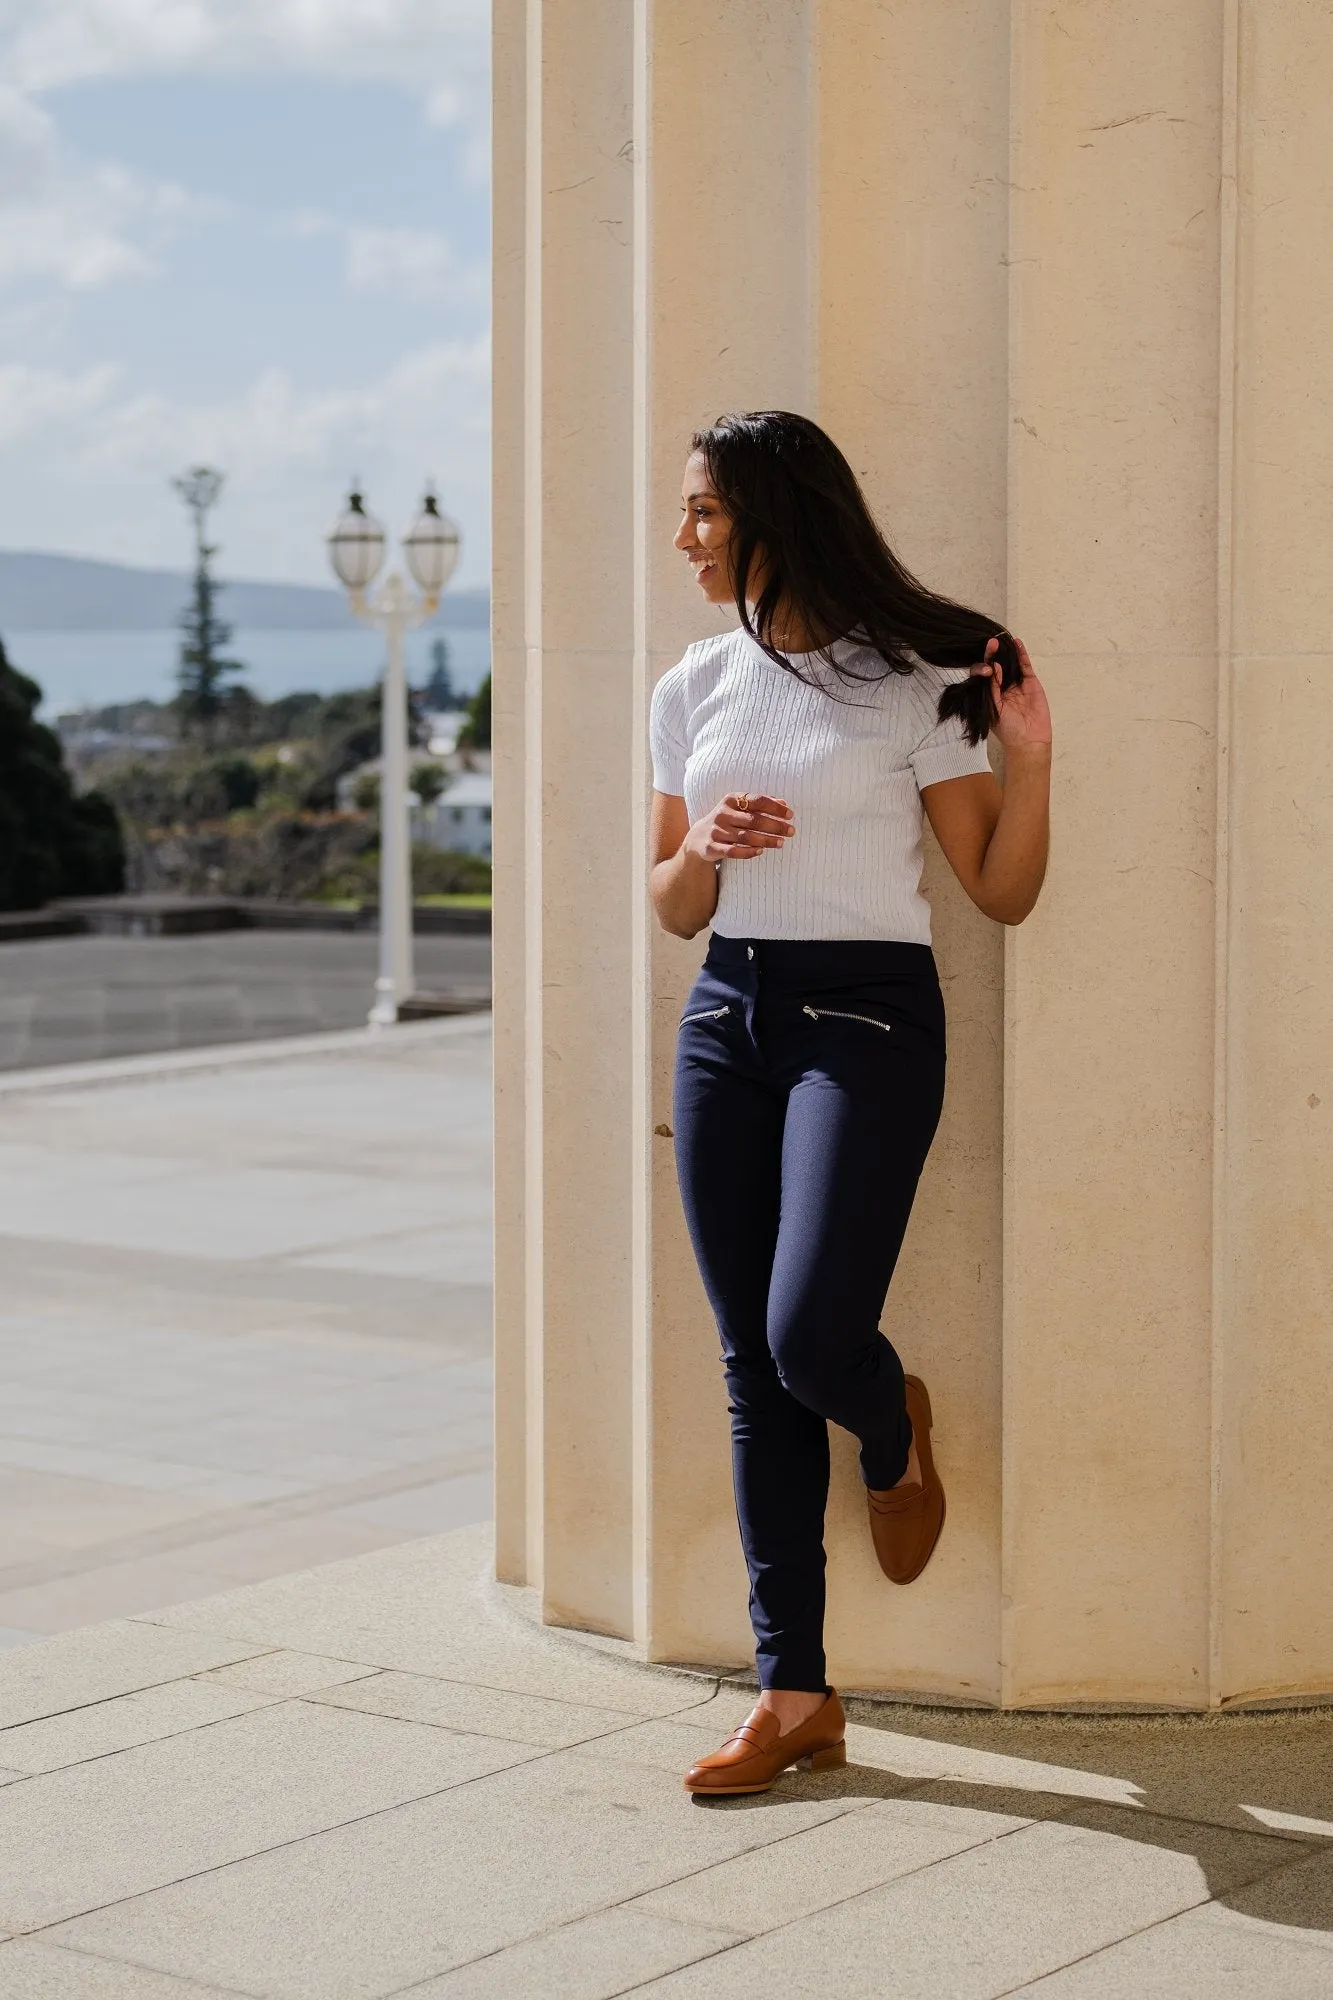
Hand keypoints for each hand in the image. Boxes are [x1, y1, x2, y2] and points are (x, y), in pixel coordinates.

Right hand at [683, 793, 795, 862]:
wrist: (698, 838)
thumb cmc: (726, 821)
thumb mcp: (739, 808)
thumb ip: (760, 805)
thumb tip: (784, 803)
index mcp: (731, 800)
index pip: (757, 801)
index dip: (775, 808)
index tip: (790, 815)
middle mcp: (723, 814)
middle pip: (753, 820)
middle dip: (775, 826)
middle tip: (791, 831)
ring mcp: (716, 831)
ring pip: (746, 837)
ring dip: (766, 840)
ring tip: (781, 843)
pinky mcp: (711, 847)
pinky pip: (733, 851)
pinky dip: (748, 852)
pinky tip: (761, 851)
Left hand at [973, 636, 1051, 752]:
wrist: (1028, 739)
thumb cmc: (1007, 729)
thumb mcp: (994, 709)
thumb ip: (991, 690)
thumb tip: (992, 669)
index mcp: (989, 694)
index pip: (983, 675)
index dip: (982, 667)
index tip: (985, 667)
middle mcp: (1002, 686)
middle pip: (996, 665)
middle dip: (992, 654)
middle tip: (991, 644)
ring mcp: (1016, 683)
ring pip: (1010, 663)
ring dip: (1005, 651)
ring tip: (1001, 639)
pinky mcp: (1030, 682)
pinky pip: (1025, 666)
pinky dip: (1021, 654)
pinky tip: (1017, 643)